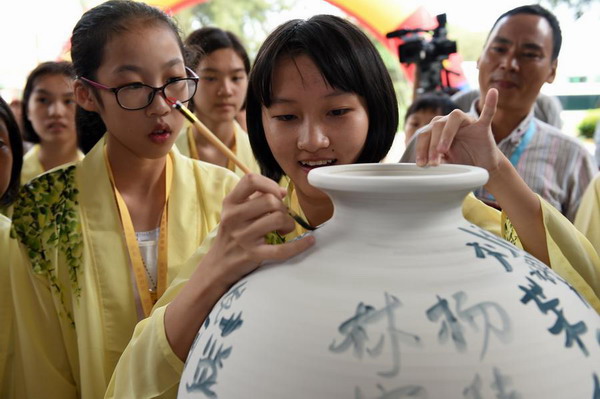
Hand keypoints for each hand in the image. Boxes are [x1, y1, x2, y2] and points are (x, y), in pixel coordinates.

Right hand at [201, 173, 314, 288]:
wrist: (218, 265)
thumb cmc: (232, 234)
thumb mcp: (236, 211)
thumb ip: (256, 197)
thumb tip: (283, 190)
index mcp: (230, 203)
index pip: (251, 180)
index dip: (270, 184)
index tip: (276, 194)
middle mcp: (233, 217)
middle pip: (270, 200)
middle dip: (282, 208)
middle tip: (281, 217)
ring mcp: (242, 236)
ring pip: (277, 219)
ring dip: (288, 224)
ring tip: (284, 229)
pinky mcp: (252, 254)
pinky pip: (282, 249)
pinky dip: (299, 245)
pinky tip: (308, 241)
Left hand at [414, 89, 501, 172]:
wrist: (482, 166)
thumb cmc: (462, 161)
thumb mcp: (444, 161)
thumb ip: (434, 159)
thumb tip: (420, 165)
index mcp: (438, 129)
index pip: (425, 133)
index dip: (421, 148)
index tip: (421, 164)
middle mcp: (450, 122)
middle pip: (437, 125)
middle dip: (432, 145)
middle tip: (432, 163)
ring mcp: (468, 122)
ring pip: (454, 118)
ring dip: (446, 134)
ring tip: (442, 150)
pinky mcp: (483, 126)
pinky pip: (487, 113)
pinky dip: (490, 103)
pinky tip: (492, 92)